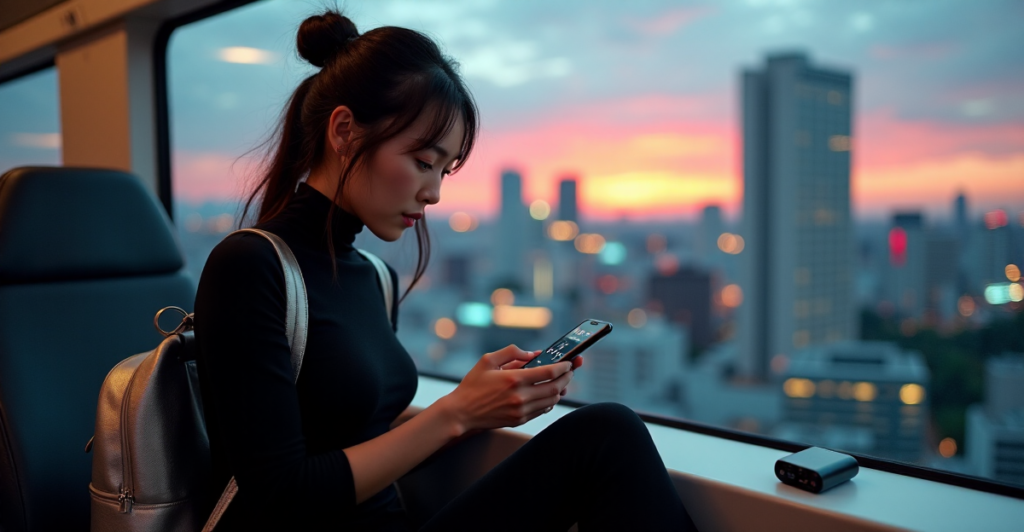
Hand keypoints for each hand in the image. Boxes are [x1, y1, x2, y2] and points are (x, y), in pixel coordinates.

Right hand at [440, 345, 573, 432]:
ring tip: (562, 382)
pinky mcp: (519, 420)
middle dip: (567, 378)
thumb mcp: (488, 360)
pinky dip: (550, 401)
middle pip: (555, 387)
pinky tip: (549, 394)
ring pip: (551, 400)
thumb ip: (511, 352)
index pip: (548, 372)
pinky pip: (542, 410)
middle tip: (570, 371)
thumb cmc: (473, 384)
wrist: (461, 412)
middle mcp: (520, 396)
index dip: (563, 367)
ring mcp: (521, 411)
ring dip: (561, 390)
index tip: (568, 363)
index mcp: (514, 379)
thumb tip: (533, 354)